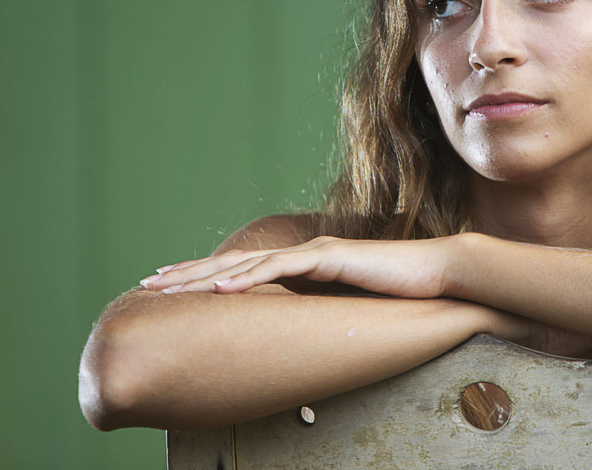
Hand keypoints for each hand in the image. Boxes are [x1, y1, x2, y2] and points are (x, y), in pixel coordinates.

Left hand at [139, 236, 457, 298]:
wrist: (440, 273)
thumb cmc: (401, 294)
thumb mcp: (350, 309)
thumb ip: (324, 314)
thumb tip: (299, 340)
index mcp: (304, 266)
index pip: (246, 270)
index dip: (206, 277)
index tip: (172, 287)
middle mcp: (303, 253)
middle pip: (236, 262)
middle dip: (191, 273)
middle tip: (150, 282)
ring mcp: (316, 252)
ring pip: (250, 262)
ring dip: (207, 274)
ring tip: (172, 285)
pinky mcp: (332, 258)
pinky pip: (283, 268)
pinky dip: (251, 276)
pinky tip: (224, 286)